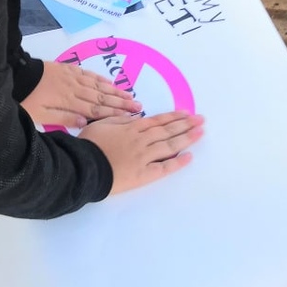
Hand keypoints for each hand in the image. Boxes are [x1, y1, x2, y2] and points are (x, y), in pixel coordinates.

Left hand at [21, 61, 141, 127]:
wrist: (14, 74)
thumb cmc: (25, 99)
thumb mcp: (40, 115)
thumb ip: (63, 118)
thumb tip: (86, 121)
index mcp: (69, 101)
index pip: (96, 108)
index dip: (114, 113)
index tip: (130, 117)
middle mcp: (74, 88)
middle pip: (101, 97)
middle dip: (121, 103)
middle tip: (139, 107)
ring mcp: (71, 77)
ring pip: (98, 85)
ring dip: (115, 91)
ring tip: (130, 96)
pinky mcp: (66, 68)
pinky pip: (88, 74)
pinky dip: (100, 79)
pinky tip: (109, 82)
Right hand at [79, 111, 204, 194]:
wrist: (85, 166)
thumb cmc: (89, 144)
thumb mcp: (101, 124)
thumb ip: (119, 120)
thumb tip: (134, 118)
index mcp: (131, 128)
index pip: (157, 121)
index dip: (173, 116)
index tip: (186, 113)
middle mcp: (142, 140)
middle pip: (167, 131)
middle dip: (186, 124)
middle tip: (201, 119)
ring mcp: (144, 157)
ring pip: (169, 145)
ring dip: (186, 138)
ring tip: (200, 133)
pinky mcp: (144, 174)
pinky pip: (164, 167)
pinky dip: (177, 162)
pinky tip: (189, 157)